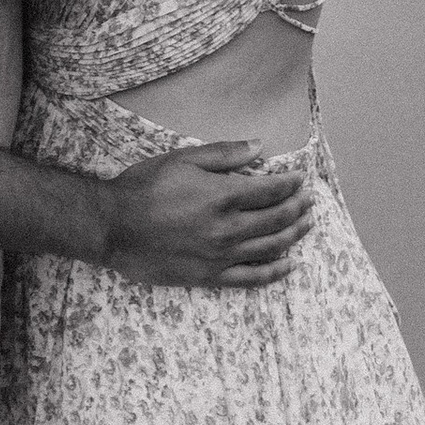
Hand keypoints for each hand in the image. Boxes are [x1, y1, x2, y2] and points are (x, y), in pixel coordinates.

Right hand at [99, 143, 316, 290]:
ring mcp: (221, 256)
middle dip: (298, 208)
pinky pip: (251, 278)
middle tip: (309, 201)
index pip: (271, 190)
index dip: (291, 184)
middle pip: (277, 219)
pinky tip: (289, 264)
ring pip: (271, 248)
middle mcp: (227, 228)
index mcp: (223, 196)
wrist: (114, 227)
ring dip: (294, 235)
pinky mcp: (210, 277)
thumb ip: (225, 154)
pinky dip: (275, 272)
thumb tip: (259, 146)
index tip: (300, 178)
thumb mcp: (184, 159)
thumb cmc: (146, 187)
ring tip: (306, 225)